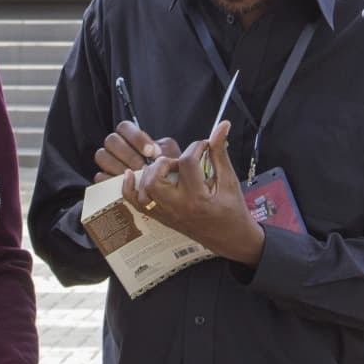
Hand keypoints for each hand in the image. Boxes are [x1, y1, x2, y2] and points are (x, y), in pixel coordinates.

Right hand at [94, 120, 180, 182]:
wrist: (167, 187)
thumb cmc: (167, 167)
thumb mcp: (170, 154)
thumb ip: (164, 150)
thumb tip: (157, 157)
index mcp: (129, 136)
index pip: (124, 127)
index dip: (137, 138)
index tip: (151, 153)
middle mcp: (116, 146)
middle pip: (111, 141)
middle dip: (129, 155)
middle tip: (144, 168)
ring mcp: (107, 162)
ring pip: (102, 156)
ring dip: (121, 168)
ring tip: (137, 178)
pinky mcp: (104, 179)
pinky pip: (100, 177)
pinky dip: (114, 180)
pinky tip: (129, 186)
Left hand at [122, 121, 264, 266]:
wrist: (230, 238)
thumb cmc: (233, 209)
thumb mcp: (229, 179)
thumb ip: (219, 151)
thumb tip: (222, 125)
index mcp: (197, 198)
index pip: (187, 163)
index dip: (196, 147)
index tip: (204, 146)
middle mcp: (178, 208)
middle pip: (155, 179)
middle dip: (165, 163)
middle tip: (181, 163)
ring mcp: (167, 215)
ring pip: (144, 191)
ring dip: (151, 174)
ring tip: (168, 170)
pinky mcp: (162, 219)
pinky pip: (137, 204)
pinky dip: (130, 188)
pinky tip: (130, 174)